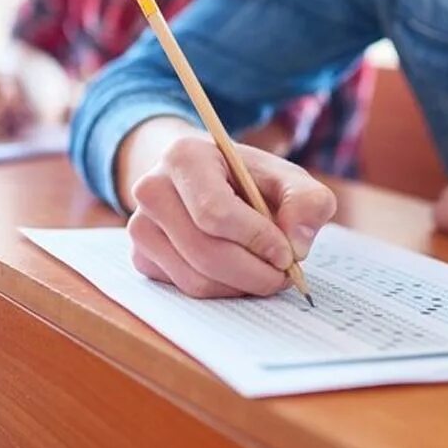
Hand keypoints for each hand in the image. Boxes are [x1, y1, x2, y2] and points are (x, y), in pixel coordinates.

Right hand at [125, 130, 336, 297]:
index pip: (215, 212)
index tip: (286, 254)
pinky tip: (238, 273)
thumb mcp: (285, 176)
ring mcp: (140, 226)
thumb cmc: (245, 178)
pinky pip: (185, 289)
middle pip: (205, 252)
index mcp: (183, 156)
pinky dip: (221, 291)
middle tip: (283, 276)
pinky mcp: (141, 256)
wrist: (200, 179)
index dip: (256, 239)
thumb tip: (297, 245)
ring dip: (240, 286)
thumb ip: (307, 201)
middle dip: (253, 273)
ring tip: (265, 272)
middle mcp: (151, 189)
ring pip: (195, 279)